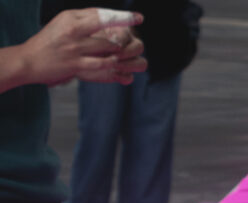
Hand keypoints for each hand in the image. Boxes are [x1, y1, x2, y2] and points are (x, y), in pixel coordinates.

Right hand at [6, 8, 145, 89]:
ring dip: (118, 49)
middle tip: (133, 36)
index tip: (138, 17)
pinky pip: (100, 65)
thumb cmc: (50, 40)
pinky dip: (111, 64)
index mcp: (71, 18)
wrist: (30, 59)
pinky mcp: (76, 65)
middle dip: (124, 29)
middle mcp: (73, 30)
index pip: (100, 14)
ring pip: (105, 45)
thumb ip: (85, 20)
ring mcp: (75, 48)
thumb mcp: (64, 23)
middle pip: (105, 25)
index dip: (121, 16)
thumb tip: (108, 19)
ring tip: (123, 51)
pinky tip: (117, 64)